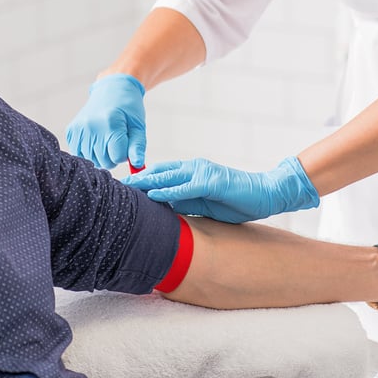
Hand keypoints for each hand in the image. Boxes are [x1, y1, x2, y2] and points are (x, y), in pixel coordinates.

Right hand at [65, 74, 145, 169]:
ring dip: (101, 155)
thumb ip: (137, 146)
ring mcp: (79, 129)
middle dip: (114, 155)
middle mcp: (92, 127)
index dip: (125, 154)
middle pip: (105, 162)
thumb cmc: (128, 108)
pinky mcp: (71, 131)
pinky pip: (80, 154)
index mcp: (111, 124)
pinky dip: (89, 151)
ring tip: (106, 138)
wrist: (112, 90)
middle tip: (116, 140)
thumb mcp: (138, 125)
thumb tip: (137, 165)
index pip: (118, 157)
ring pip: (92, 161)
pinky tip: (96, 139)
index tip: (126, 142)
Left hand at [124, 156, 318, 221]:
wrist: (265, 194)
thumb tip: (161, 209)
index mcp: (190, 172)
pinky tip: (154, 195)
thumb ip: (183, 203)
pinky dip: (168, 191)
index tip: (119, 189)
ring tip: (125, 187)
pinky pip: (186, 186)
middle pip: (157, 171)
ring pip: (167, 176)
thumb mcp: (203, 204)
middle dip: (135, 179)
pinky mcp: (212, 181)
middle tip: (113, 186)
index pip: (159, 174)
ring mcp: (202, 172)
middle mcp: (193, 168)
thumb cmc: (235, 200)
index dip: (139, 180)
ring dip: (145, 181)